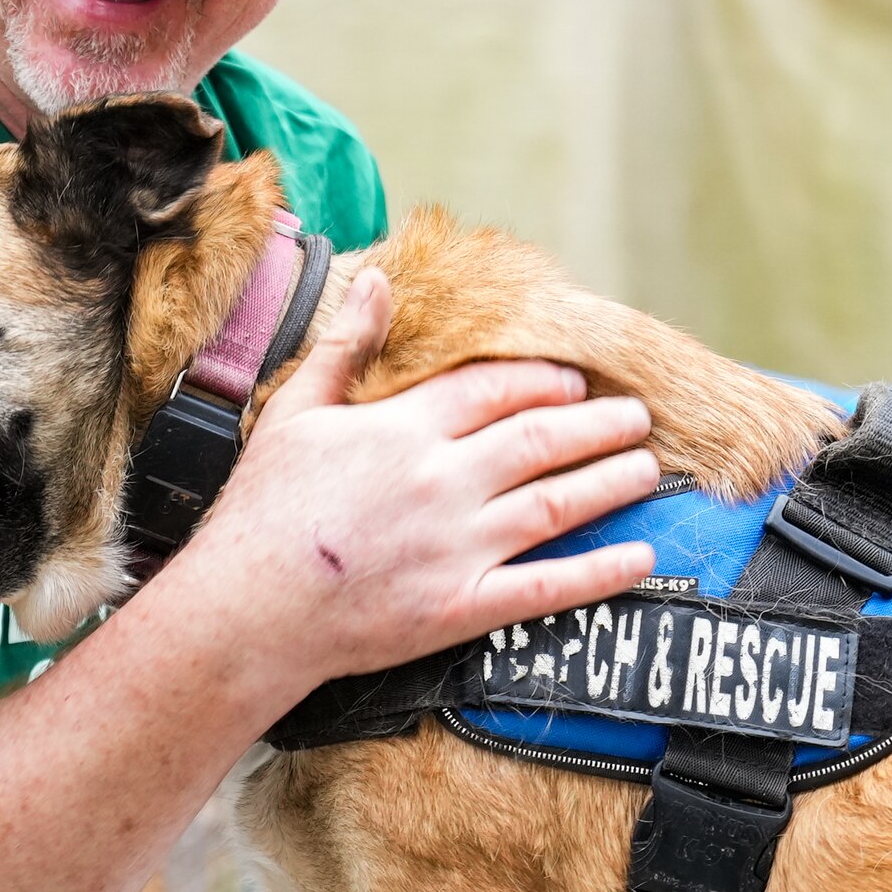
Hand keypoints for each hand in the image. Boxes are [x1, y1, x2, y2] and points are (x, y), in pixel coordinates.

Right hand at [167, 265, 661, 695]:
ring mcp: (456, 547)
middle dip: (597, 424)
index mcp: (403, 429)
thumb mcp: (294, 412)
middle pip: (540, 439)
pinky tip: (641, 556)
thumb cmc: (262, 511)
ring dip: (610, 482)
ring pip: (556, 503)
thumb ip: (345, 346)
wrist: (246, 610)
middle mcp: (441, 481)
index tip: (576, 382)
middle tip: (635, 416)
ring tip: (646, 467)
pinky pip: (546, 587)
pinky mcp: (460, 608)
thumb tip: (380, 282)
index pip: (495, 390)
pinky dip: (600, 571)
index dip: (544, 382)